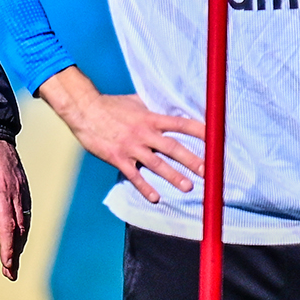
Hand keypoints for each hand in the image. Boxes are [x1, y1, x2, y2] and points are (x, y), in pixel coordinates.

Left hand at [0, 138, 30, 281]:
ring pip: (24, 221)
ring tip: (12, 261)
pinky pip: (26, 210)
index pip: (8, 226)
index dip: (7, 248)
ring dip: (19, 243)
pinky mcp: (22, 184)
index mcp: (0, 191)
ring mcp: (21, 188)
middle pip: (19, 229)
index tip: (6, 265)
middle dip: (15, 253)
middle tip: (9, 273)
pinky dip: (22, 228)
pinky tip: (17, 237)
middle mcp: (15, 192)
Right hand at [39, 67, 204, 204]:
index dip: (200, 131)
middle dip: (193, 160)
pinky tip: (155, 198)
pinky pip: (134, 175)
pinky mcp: (118, 158)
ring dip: (173, 177)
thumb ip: (153, 107)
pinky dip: (145, 188)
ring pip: (157, 164)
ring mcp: (131, 147)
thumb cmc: (111, 105)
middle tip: (209, 171)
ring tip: (188, 187)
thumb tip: (168, 104)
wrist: (84, 110)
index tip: (215, 138)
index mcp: (151, 118)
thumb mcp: (135, 101)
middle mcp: (144, 133)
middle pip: (173, 148)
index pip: (181, 124)